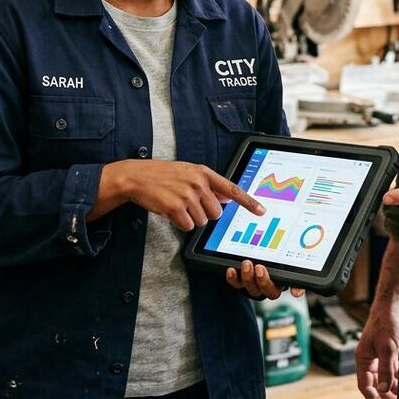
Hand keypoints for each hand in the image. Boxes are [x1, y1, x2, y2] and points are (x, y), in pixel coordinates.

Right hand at [109, 160, 264, 231]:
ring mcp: (187, 195)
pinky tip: (171, 211)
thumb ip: (208, 184)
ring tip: (177, 204)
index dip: (248, 202)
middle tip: (190, 205)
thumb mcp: (189, 172)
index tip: (261, 211)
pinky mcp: (175, 207)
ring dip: (191, 218)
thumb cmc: (163, 175)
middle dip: (205, 213)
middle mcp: (198, 183)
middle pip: (216, 212)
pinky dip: (180, 223)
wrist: (137, 176)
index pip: (232, 189)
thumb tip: (226, 199)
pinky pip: (188, 226)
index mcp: (204, 172)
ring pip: (202, 221)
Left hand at [225, 259, 304, 299]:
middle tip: (260, 268)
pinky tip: (231, 270)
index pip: (294, 288)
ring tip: (246, 264)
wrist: (254, 246)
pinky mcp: (241, 281)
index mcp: (284, 280)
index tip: (296, 292)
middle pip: (268, 291)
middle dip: (263, 281)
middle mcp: (269, 285)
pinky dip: (233, 279)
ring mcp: (254, 284)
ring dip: (248, 278)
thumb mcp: (287, 257)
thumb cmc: (275, 254)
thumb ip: (296, 269)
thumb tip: (298, 292)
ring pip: (252, 288)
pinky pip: (237, 284)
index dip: (296, 290)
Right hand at [356, 293, 398, 398]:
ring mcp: (380, 357)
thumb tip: (383, 389)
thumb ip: (385, 369)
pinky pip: (393, 372)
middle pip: (375, 385)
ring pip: (385, 379)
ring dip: (394, 388)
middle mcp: (370, 360)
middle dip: (385, 395)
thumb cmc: (386, 321)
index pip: (364, 385)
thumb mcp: (387, 347)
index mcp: (363, 358)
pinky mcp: (390, 354)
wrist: (393, 303)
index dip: (373, 397)